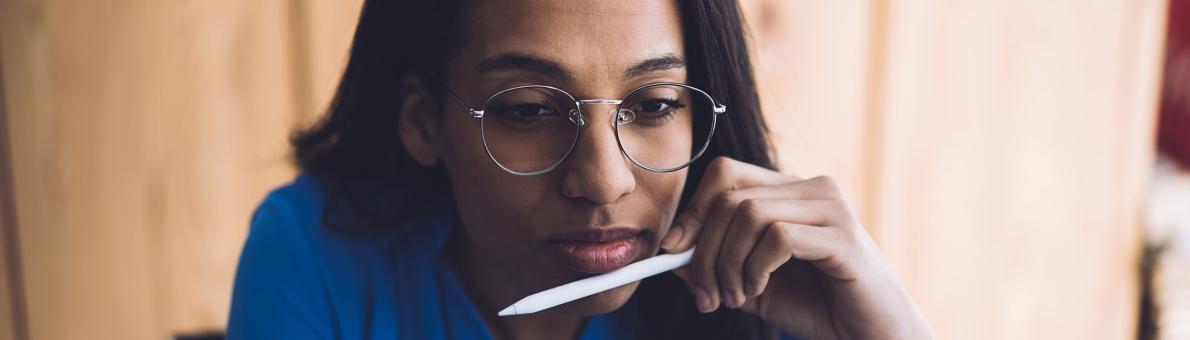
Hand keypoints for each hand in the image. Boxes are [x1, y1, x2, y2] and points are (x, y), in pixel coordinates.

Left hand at [660, 157, 932, 338]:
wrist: (873, 338)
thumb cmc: (820, 309)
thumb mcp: (753, 287)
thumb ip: (717, 267)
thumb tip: (670, 253)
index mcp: (792, 192)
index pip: (727, 173)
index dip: (694, 209)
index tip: (674, 250)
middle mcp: (813, 189)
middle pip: (731, 196)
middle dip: (704, 249)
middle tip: (705, 294)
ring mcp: (832, 209)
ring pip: (749, 213)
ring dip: (728, 263)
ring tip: (735, 297)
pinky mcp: (843, 237)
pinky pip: (778, 236)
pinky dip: (756, 267)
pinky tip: (759, 290)